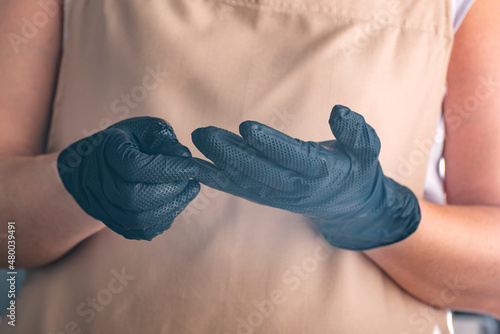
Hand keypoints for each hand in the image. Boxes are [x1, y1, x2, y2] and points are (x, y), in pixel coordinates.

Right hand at [57, 117, 199, 239]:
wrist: (99, 161)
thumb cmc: (130, 140)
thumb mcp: (146, 129)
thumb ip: (164, 139)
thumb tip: (184, 156)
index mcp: (106, 152)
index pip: (134, 167)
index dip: (168, 170)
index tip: (192, 167)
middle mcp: (97, 181)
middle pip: (133, 197)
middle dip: (170, 191)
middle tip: (191, 182)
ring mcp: (102, 205)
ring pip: (137, 220)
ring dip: (170, 207)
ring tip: (188, 191)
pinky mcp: (112, 222)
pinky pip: (140, 231)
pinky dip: (163, 220)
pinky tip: (176, 203)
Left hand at [191, 105, 419, 249]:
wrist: (346, 205)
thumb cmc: (355, 172)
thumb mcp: (367, 152)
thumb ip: (357, 133)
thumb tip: (340, 112)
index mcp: (320, 172)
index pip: (293, 157)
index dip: (271, 144)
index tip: (247, 127)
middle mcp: (295, 187)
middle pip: (260, 171)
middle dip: (231, 153)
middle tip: (204, 133)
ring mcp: (278, 195)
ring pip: (245, 180)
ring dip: (218, 164)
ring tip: (197, 141)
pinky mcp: (266, 197)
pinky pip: (239, 189)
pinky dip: (217, 179)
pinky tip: (196, 166)